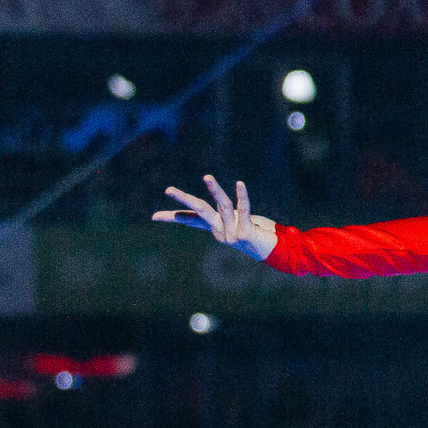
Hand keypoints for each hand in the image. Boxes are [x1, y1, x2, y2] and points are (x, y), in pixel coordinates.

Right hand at [155, 175, 277, 259]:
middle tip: (168, 189)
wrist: (273, 250)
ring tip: (207, 177)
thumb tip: (220, 203)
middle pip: (200, 211)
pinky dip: (242, 196)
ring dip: (215, 190)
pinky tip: (239, 184)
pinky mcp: (246, 233)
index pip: (191, 219)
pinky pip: (244, 209)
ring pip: (223, 206)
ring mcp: (232, 233)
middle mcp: (221, 231)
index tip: (154, 217)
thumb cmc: (255, 231)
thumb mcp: (238, 220)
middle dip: (184, 199)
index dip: (174, 217)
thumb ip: (228, 212)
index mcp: (215, 227)